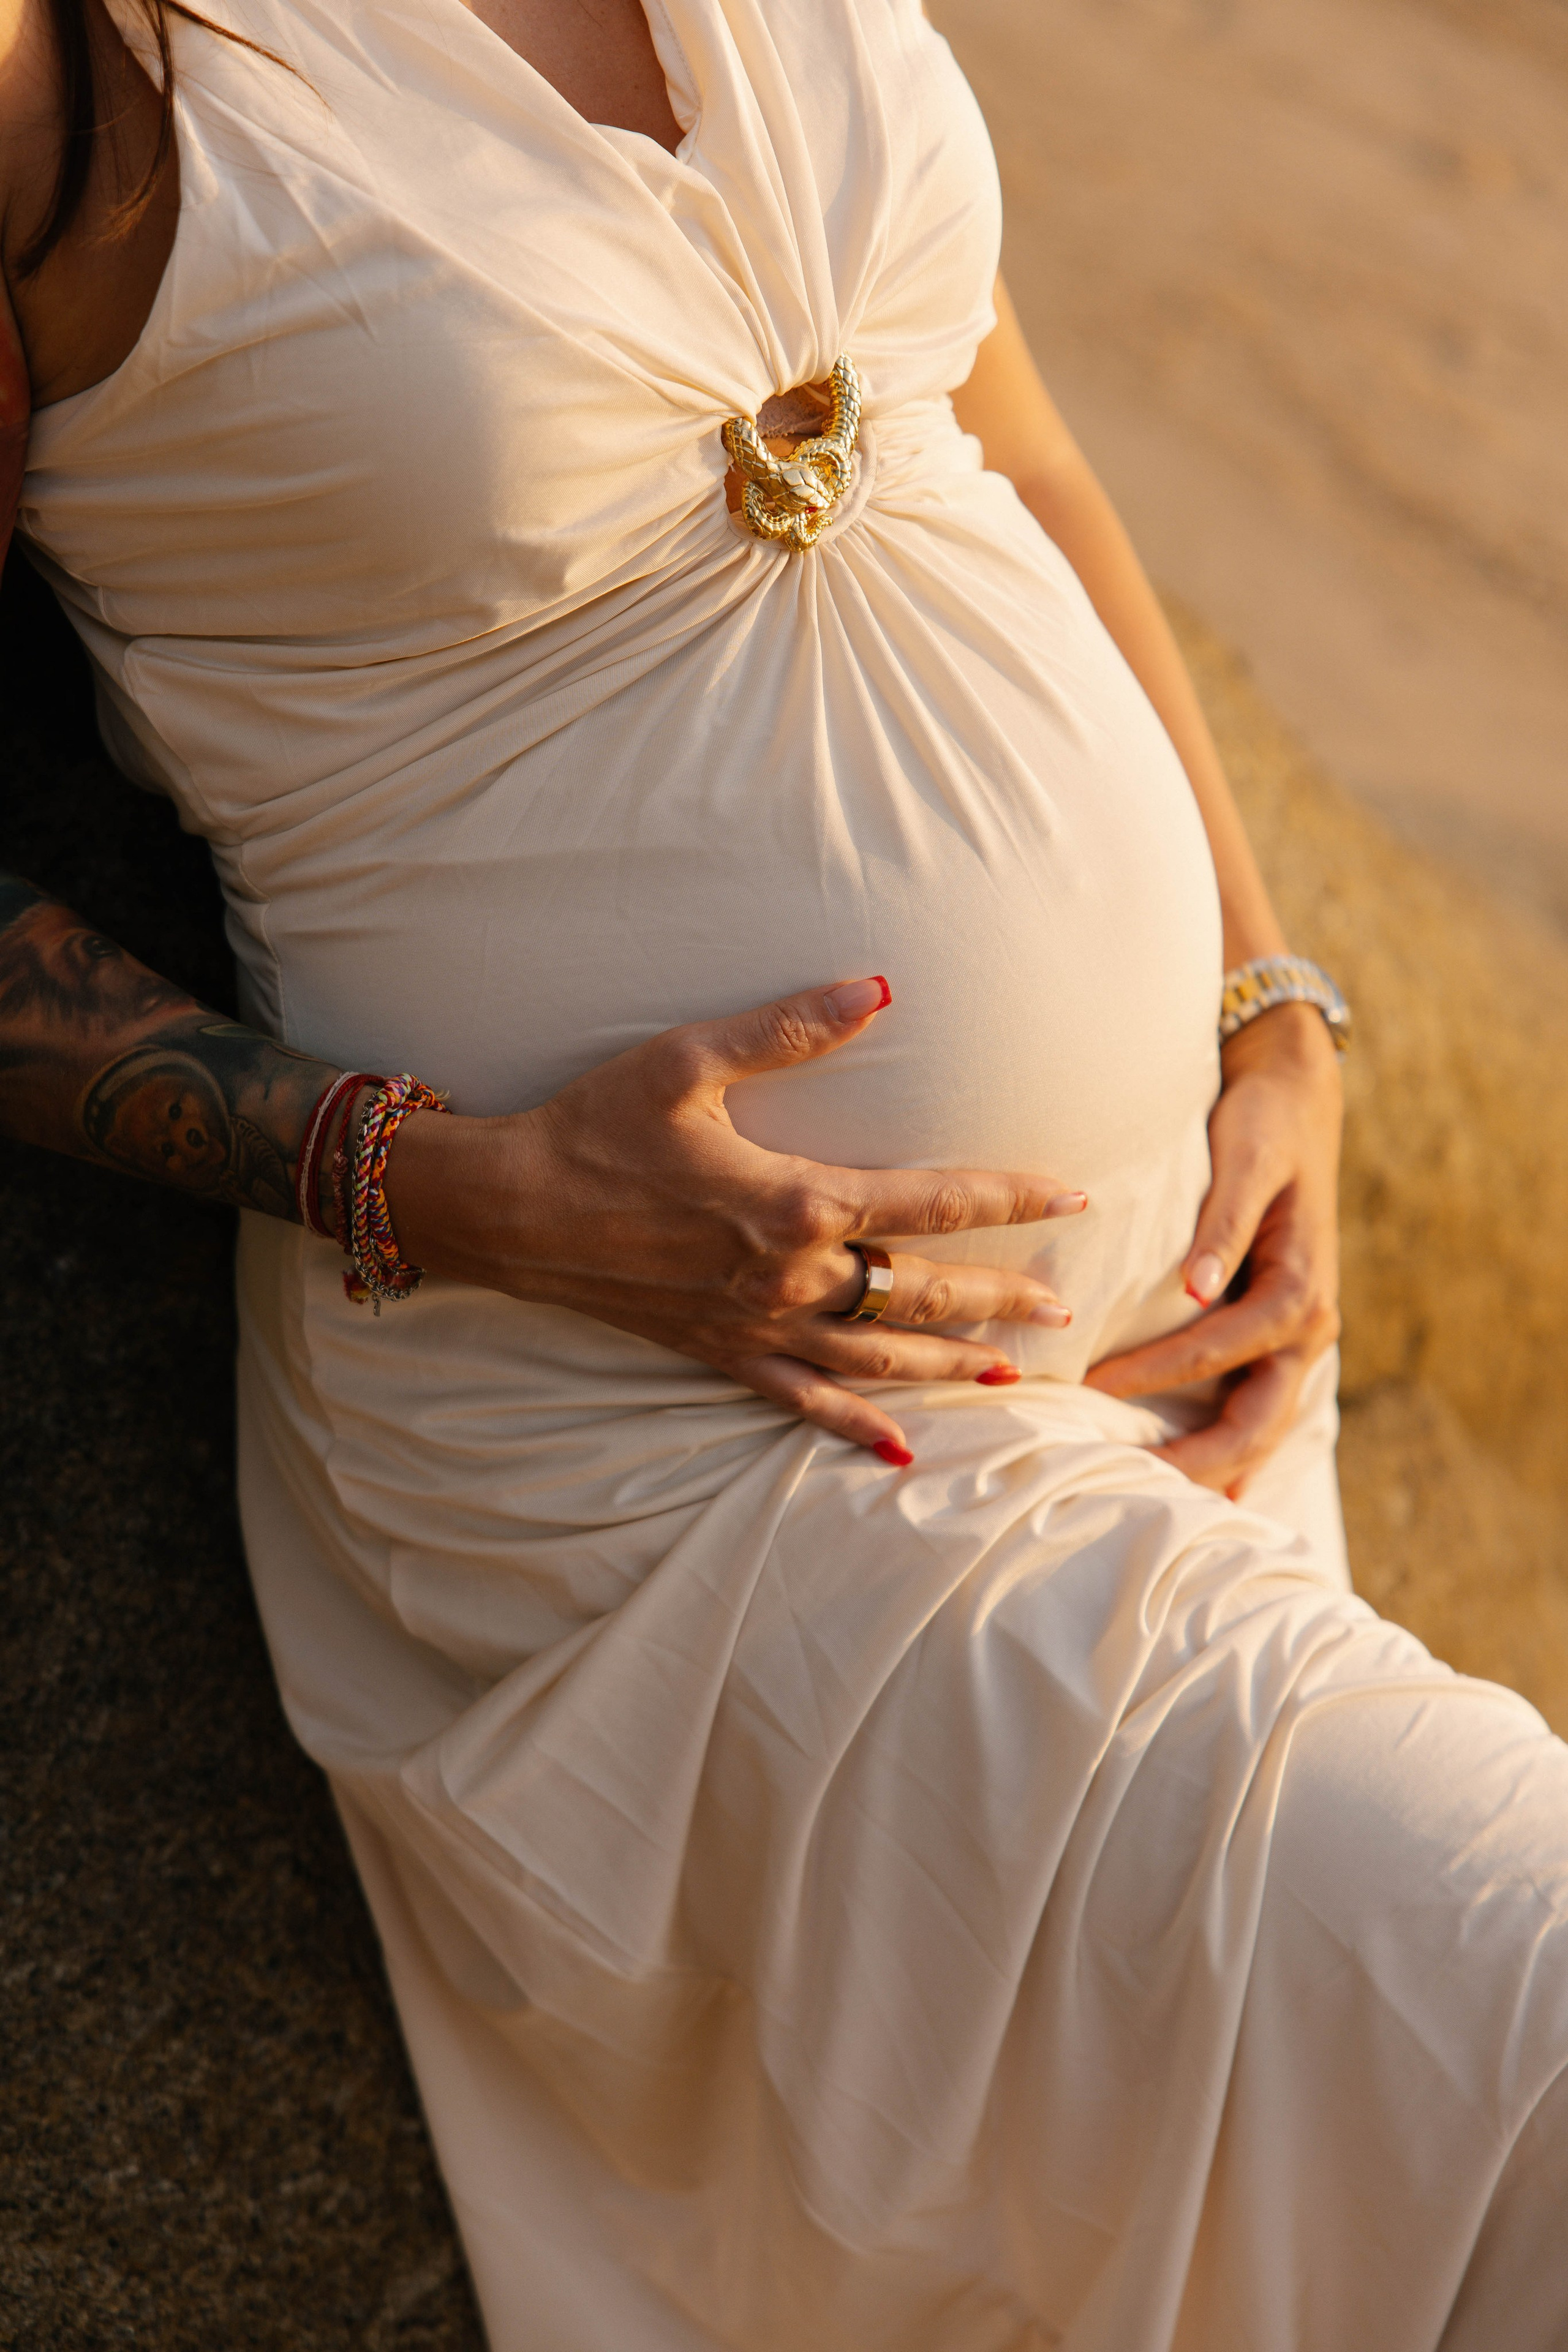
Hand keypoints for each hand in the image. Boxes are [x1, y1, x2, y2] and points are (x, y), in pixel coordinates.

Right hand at [384, 978, 1086, 1462]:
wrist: (508, 1209)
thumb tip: (880, 988)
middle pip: (919, 1292)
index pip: (930, 1200)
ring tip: (1008, 1372)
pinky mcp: (717, 1353)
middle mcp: (787, 1276)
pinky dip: (853, 1427)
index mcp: (794, 1202)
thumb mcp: (688, 1058)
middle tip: (1060, 1301)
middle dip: (996, 1296)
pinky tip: (899, 1449)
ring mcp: (754, 1324)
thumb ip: (791, 1027)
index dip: (1011, 1199)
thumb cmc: (595, 1125)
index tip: (1074, 1197)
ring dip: (947, 1364)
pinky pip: (800, 1402)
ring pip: (875, 1357)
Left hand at [1085, 1002, 1342, 1497]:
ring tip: (1154, 1505)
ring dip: (1213, 1469)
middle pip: (1255, 1421)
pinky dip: (1230, 1448)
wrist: (1298, 1105)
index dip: (1152, 1374)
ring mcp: (1297, 1341)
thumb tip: (1199, 1287)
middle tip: (1131, 1492)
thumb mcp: (1246, 1161)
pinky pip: (1254, 1405)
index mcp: (1299, 1291)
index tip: (1090, 1391)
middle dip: (1198, 1463)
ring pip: (1258, 1427)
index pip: (1215, 1350)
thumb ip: (1223, 1225)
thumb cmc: (1264, 1128)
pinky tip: (1204, 1487)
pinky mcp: (1278, 1337)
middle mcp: (1308, 1328)